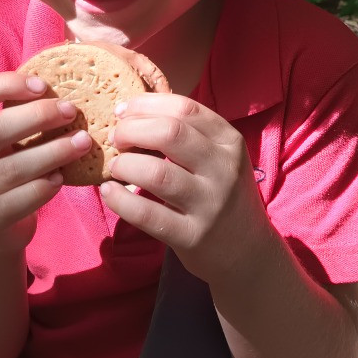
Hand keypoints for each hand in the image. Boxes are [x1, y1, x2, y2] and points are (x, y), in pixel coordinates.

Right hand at [0, 72, 91, 256]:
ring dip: (51, 152)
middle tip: (71, 111)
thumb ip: (15, 117)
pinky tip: (61, 178)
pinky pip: (16, 202)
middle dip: (36, 117)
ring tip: (82, 142)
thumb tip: (60, 86)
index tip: (42, 84)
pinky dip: (42, 187)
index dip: (6, 84)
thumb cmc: (0, 172)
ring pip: (9, 169)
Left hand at [100, 94, 271, 281]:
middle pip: (170, 133)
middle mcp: (224, 169)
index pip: (185, 109)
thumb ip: (189, 135)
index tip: (122, 111)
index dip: (146, 105)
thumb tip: (132, 113)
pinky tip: (109, 193)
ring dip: (125, 165)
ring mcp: (210, 204)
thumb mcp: (220, 158)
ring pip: (157, 173)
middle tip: (116, 139)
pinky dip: (120, 200)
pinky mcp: (192, 236)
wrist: (248, 252)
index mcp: (229, 142)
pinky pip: (148, 214)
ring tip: (115, 168)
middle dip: (132, 130)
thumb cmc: (223, 196)